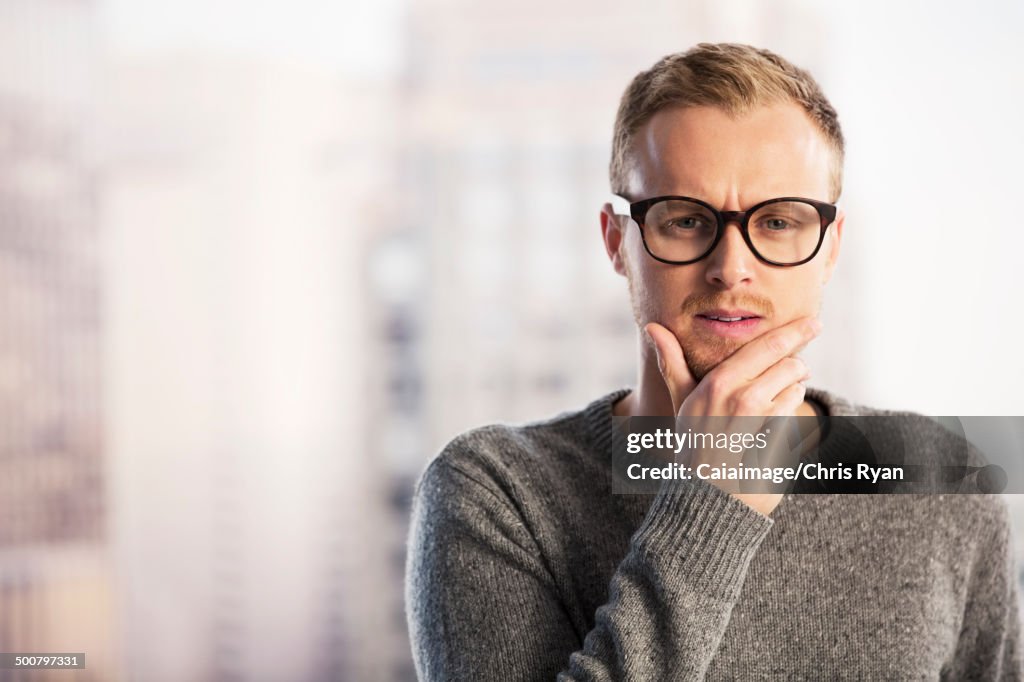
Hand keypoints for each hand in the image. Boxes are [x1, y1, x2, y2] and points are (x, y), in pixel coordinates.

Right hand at [645, 316, 821, 515]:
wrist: (704, 495)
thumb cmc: (693, 443)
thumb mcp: (681, 401)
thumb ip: (672, 362)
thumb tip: (652, 326)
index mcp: (719, 383)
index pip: (767, 347)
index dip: (795, 332)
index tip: (815, 322)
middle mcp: (742, 399)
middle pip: (790, 365)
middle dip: (796, 365)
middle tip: (793, 370)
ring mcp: (764, 425)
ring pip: (797, 389)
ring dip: (793, 391)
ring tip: (771, 405)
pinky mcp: (779, 443)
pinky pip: (796, 417)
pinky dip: (790, 416)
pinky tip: (771, 426)